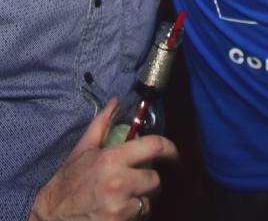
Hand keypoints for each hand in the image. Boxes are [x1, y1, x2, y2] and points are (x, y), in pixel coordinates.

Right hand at [30, 98, 177, 220]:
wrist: (49, 214)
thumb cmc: (68, 180)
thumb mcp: (84, 149)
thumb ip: (102, 124)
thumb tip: (116, 102)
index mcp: (113, 159)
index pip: (154, 146)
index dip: (170, 149)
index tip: (174, 155)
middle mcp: (119, 182)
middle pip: (155, 180)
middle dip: (150, 180)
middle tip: (140, 180)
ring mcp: (119, 206)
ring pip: (148, 202)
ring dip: (142, 200)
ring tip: (127, 197)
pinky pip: (139, 217)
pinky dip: (134, 214)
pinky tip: (121, 210)